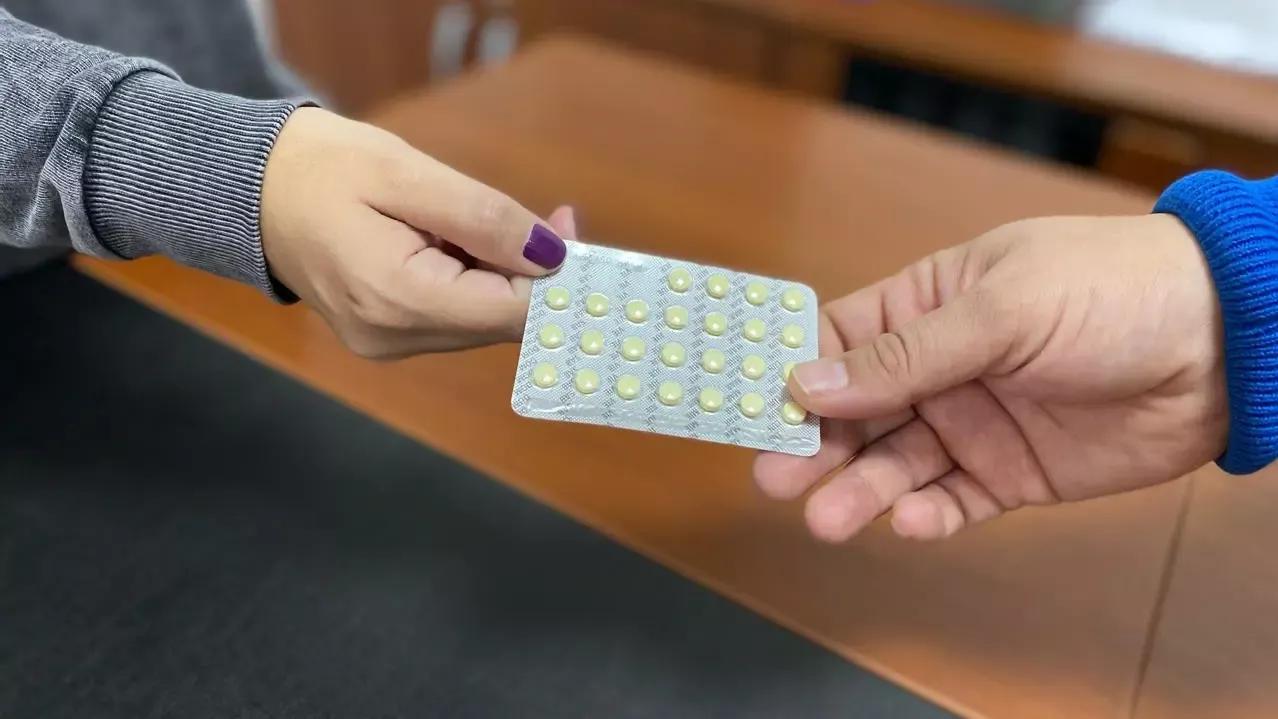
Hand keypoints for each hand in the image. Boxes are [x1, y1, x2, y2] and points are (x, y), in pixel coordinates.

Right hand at [260, 107, 575, 357]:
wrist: (249, 188)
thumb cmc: (321, 168)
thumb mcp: (406, 175)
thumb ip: (483, 218)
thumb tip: (552, 255)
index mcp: (397, 300)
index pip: (512, 311)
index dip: (555, 276)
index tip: (570, 227)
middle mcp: (394, 338)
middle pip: (502, 321)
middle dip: (533, 271)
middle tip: (552, 216)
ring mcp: (388, 344)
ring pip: (483, 321)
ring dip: (505, 274)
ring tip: (487, 221)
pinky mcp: (387, 337)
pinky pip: (456, 316)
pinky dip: (476, 282)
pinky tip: (461, 243)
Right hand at [755, 215, 1227, 541]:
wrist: (1222, 345)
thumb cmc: (1110, 291)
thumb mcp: (1002, 308)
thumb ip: (906, 353)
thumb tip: (805, 379)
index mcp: (926, 306)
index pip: (837, 340)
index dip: (788, 369)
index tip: (744, 403)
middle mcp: (938, 368)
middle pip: (854, 412)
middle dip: (813, 443)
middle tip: (775, 475)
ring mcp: (971, 423)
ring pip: (894, 464)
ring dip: (859, 490)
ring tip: (826, 517)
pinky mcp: (1009, 475)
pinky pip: (953, 501)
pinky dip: (926, 514)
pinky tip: (909, 520)